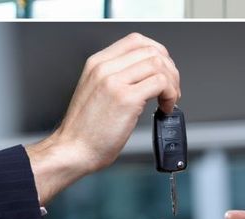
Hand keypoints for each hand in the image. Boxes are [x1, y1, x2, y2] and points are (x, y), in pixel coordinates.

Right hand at [26, 32, 180, 205]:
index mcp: (96, 64)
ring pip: (159, 64)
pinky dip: (171, 94)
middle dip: (169, 69)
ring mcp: (115, 82)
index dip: (156, 53)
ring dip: (172, 82)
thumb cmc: (83, 132)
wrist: (72, 151)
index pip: (136, 41)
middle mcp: (104, 68)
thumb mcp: (94, 93)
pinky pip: (161, 83)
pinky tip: (165, 107)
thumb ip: (115, 79)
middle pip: (151, 51)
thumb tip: (144, 77)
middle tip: (170, 88)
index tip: (162, 69)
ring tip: (168, 99)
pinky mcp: (126, 99)